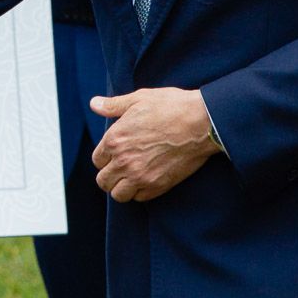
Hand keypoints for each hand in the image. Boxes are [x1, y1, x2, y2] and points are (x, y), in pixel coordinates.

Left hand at [90, 87, 217, 202]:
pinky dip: (140, 193)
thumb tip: (94, 104)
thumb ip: (113, 105)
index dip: (105, 158)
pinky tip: (146, 181)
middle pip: (103, 181)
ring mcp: (140, 176)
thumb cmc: (172, 107)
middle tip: (121, 169)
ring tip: (130, 179)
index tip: (115, 155)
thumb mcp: (139, 99)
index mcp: (115, 139)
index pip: (97, 160)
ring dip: (122, 188)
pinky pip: (139, 198)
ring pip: (118, 195)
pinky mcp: (158, 185)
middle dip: (110, 175)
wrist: (203, 122)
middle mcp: (123, 161)